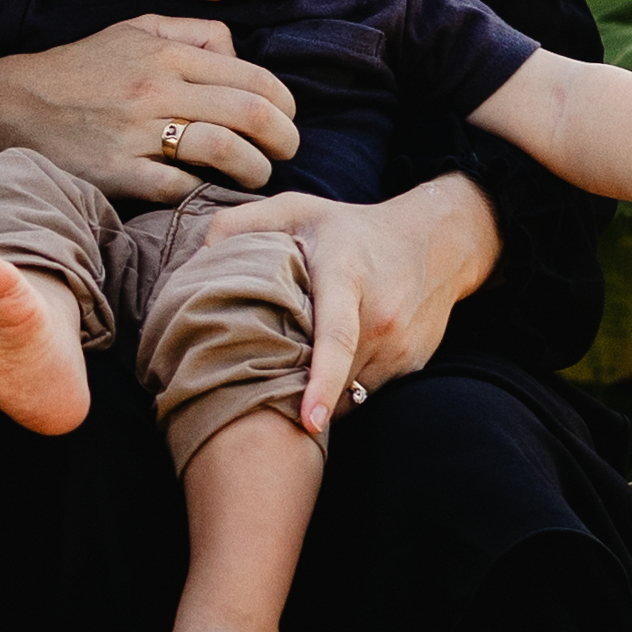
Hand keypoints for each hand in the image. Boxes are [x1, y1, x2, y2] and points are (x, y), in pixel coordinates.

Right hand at [0, 13, 298, 204]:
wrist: (11, 107)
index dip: (283, 104)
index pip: (252, 77)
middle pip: (250, 113)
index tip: (286, 120)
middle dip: (283, 138)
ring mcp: (137, 133)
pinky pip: (180, 187)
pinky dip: (204, 192)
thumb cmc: (80, 71)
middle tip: (287, 152)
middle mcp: (156, 88)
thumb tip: (238, 56)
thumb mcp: (133, 31)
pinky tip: (208, 192)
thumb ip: (192, 34)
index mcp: (166, 53)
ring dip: (254, 169)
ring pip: (224, 151)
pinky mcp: (117, 173)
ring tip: (255, 175)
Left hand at [231, 173, 502, 433]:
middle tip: (259, 392)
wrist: (435, 241)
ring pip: (350, 391)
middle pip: (333, 373)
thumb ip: (238, 226)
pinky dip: (342, 388)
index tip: (309, 421)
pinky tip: (327, 368)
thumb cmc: (348, 228)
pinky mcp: (413, 363)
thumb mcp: (295, 210)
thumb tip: (195, 264)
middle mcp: (381, 315)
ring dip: (319, 394)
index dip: (321, 381)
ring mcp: (402, 344)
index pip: (336, 335)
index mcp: (347, 275)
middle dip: (296, 391)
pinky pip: (367, 391)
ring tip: (293, 372)